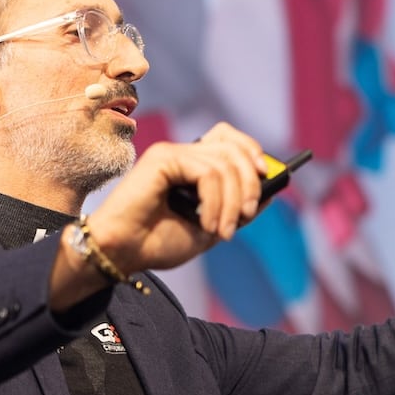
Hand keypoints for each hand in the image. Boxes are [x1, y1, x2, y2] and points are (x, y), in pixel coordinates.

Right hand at [87, 122, 266, 273]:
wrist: (123, 253)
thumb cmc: (158, 242)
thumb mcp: (212, 227)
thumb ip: (237, 209)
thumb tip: (270, 191)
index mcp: (192, 166)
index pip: (229, 140)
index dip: (251, 152)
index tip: (265, 176)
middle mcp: (183, 155)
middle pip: (233, 147)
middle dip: (248, 183)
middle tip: (243, 215)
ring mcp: (172, 154)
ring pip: (224, 164)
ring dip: (230, 202)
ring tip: (219, 231)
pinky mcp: (163, 158)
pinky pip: (207, 172)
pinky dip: (214, 201)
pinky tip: (204, 223)